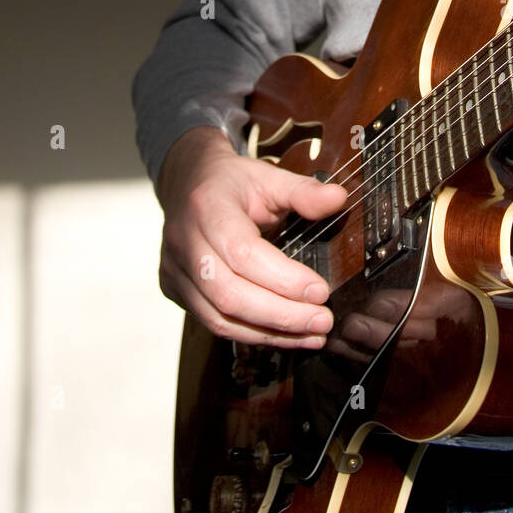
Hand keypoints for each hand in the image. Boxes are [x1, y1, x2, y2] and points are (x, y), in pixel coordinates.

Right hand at [157, 126, 347, 347]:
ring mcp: (174, 270)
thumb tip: (339, 198)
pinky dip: (253, 334)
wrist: (186, 182)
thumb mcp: (268, 177)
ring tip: (312, 335)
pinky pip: (214, 323)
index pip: (242, 254)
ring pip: (220, 318)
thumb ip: (303, 191)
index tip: (321, 291)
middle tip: (323, 321)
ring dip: (270, 333)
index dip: (283, 279)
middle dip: (281, 315)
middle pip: (229, 295)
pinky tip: (286, 335)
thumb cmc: (231, 182)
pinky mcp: (175, 290)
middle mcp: (184, 242)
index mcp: (207, 207)